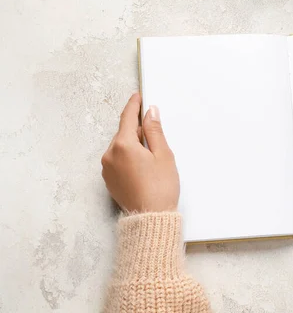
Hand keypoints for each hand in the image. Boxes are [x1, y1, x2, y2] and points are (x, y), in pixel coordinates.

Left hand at [101, 93, 178, 212]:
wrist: (150, 218)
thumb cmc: (160, 188)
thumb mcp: (163, 154)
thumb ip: (154, 130)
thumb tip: (150, 112)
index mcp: (123, 145)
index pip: (128, 118)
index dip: (134, 105)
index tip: (138, 96)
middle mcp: (110, 155)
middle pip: (124, 133)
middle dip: (137, 129)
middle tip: (154, 132)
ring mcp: (107, 168)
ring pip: (121, 147)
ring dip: (133, 145)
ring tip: (152, 156)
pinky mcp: (109, 179)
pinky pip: (118, 160)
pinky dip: (128, 157)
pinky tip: (143, 167)